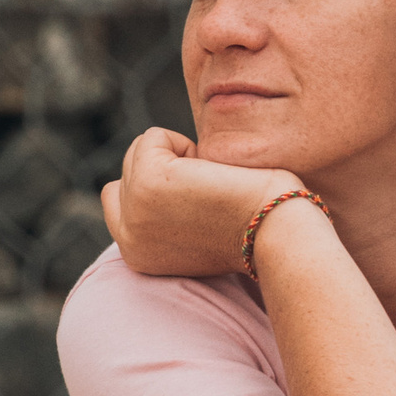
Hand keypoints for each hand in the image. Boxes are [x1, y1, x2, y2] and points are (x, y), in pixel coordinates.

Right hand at [100, 127, 295, 278]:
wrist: (276, 233)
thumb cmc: (254, 227)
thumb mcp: (195, 231)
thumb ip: (168, 214)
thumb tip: (168, 178)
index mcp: (138, 256)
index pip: (118, 201)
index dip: (158, 187)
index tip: (199, 203)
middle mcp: (128, 240)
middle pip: (126, 174)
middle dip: (165, 169)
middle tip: (208, 193)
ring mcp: (134, 211)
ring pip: (139, 153)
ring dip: (177, 157)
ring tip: (210, 185)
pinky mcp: (148, 183)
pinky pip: (152, 138)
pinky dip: (185, 143)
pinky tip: (212, 172)